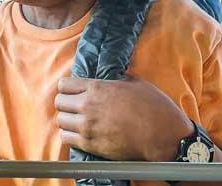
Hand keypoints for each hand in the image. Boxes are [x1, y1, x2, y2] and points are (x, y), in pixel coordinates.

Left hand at [55, 75, 193, 161]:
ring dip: (67, 120)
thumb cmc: (154, 107)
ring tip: (77, 121)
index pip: (64, 85)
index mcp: (97, 88)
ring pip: (60, 121)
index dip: (67, 87)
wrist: (163, 135)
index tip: (73, 91)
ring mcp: (88, 126)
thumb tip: (114, 76)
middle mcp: (88, 105)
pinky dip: (69, 136)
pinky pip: (66, 139)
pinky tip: (79, 134)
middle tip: (74, 106)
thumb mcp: (136, 82)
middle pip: (59, 102)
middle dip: (65, 103)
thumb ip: (118, 78)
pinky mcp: (91, 144)